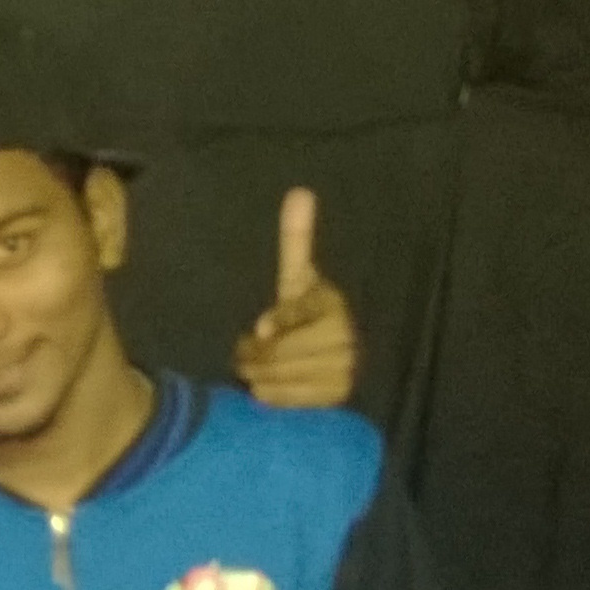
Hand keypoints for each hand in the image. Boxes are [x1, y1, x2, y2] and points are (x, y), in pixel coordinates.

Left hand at [233, 187, 359, 409]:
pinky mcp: (340, 394)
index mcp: (330, 303)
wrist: (329, 359)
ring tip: (251, 370)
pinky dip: (274, 394)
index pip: (298, 312)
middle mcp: (345, 334)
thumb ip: (296, 240)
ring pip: (287, 373)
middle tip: (244, 354)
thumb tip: (299, 193)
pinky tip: (265, 388)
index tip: (261, 327)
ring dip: (261, 375)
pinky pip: (295, 397)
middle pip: (285, 349)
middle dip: (258, 354)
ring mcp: (346, 366)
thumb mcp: (295, 278)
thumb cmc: (302, 313)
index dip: (279, 321)